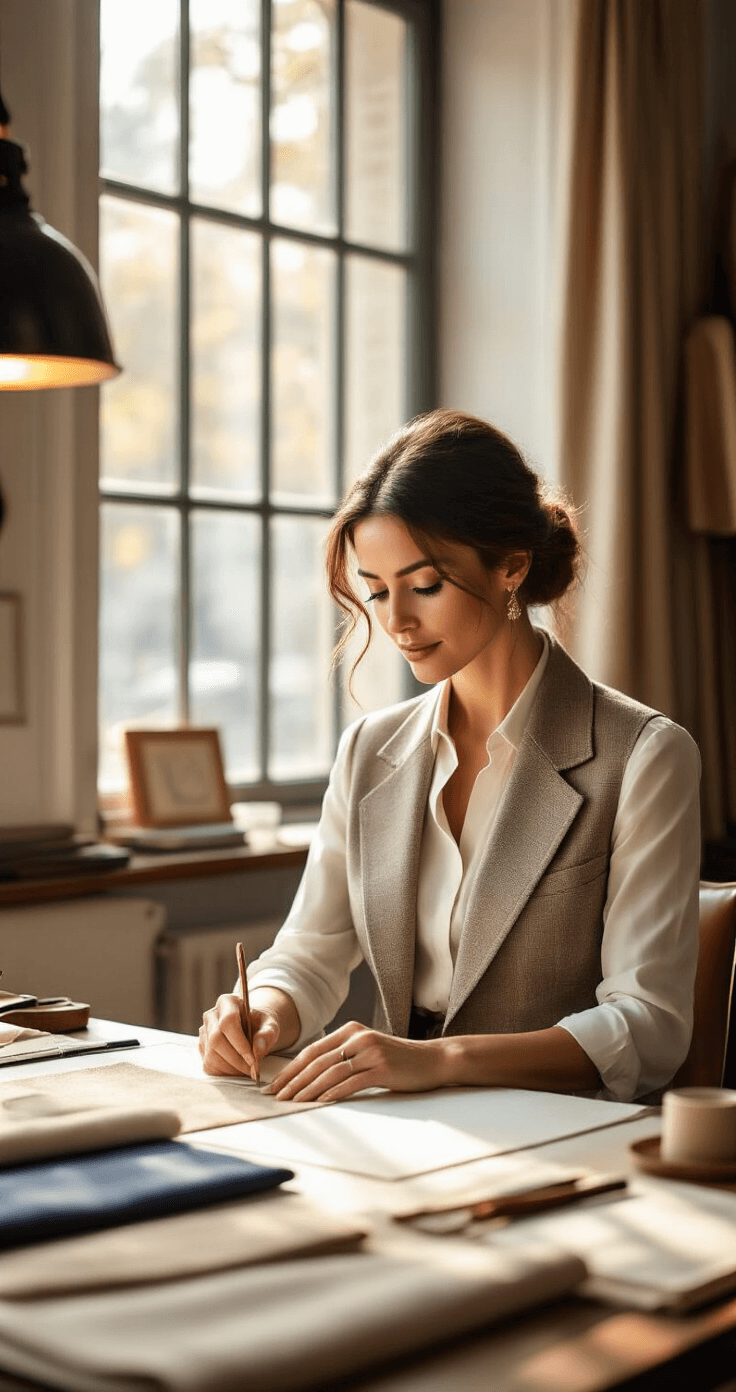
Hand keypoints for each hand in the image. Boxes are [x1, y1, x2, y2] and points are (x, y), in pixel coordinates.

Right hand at [199, 987, 295, 1077]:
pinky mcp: (202, 1047)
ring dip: (230, 1068)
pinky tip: (237, 1070)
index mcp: (227, 1002)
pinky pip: (208, 1064)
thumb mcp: (270, 1025)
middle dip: (236, 1060)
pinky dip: (224, 1072)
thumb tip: (258, 1048)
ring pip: (211, 1054)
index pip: (228, 1022)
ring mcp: (204, 1031)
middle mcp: (211, 1015)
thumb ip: (267, 1034)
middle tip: (251, 1069)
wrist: (251, 1028)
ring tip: (246, 1070)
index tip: (253, 1060)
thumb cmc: (260, 1025)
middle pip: (217, 1040)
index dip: (240, 1044)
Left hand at [266, 1021, 446, 1101]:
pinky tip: (320, 1102)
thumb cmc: (398, 1060)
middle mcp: (358, 1037)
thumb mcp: (368, 1050)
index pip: (312, 1051)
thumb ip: (344, 1056)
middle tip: (274, 1096)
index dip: (290, 1068)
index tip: (274, 1084)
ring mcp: (370, 1051)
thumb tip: (311, 1076)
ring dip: (308, 1089)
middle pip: (317, 1061)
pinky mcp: (382, 1067)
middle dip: (292, 1080)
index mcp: (350, 1030)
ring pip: (330, 1072)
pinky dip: (333, 1092)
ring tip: (292, 1102)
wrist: (434, 1060)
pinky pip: (351, 1082)